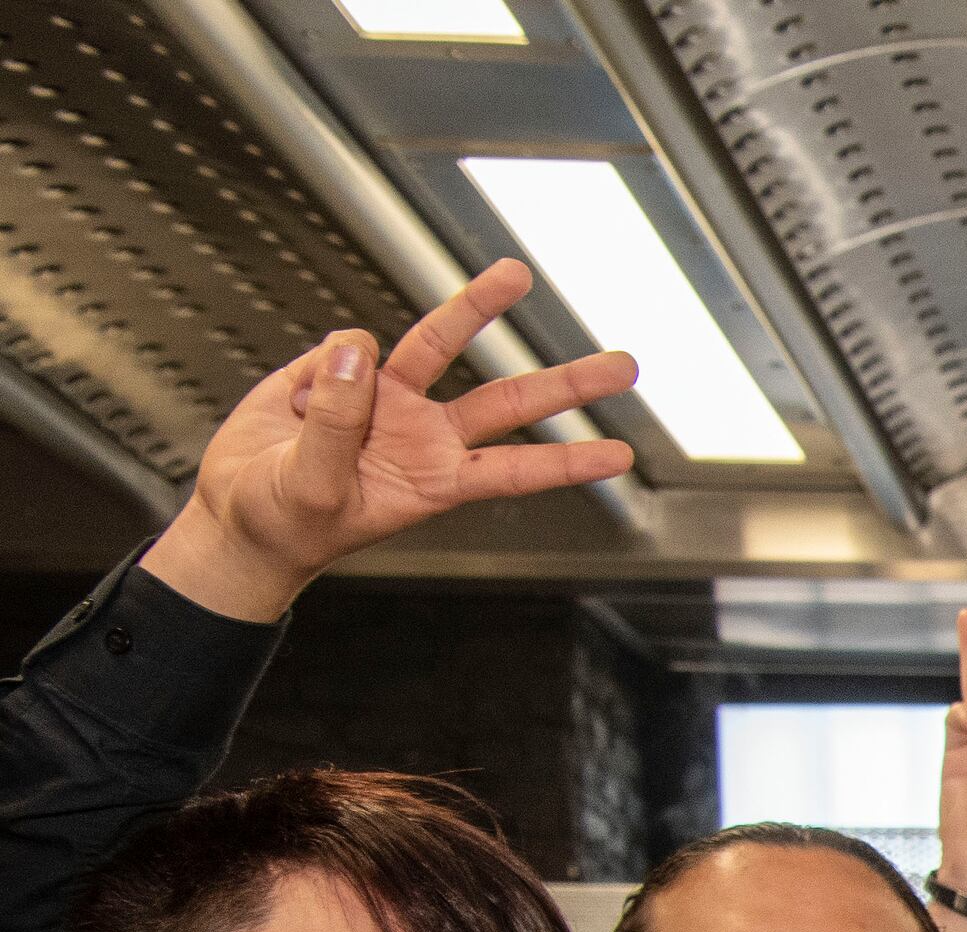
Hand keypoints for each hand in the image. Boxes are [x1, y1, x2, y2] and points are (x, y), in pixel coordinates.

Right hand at [147, 264, 634, 623]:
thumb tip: (358, 351)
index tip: (621, 457)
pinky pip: (340, 351)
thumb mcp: (312, 487)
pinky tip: (289, 405)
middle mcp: (425, 436)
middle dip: (568, 384)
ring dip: (478, 308)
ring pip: (442, 345)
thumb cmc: (285, 521)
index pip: (515, 471)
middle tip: (627, 365)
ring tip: (518, 274)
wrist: (238, 510)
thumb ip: (334, 422)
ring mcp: (388, 400)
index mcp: (434, 480)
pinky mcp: (341, 373)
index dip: (566, 462)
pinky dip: (314, 372)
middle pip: (510, 401)